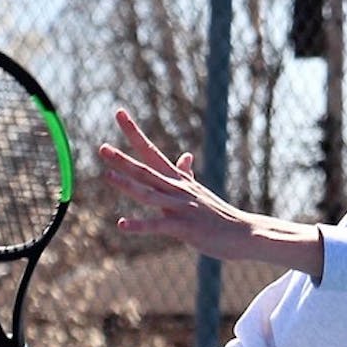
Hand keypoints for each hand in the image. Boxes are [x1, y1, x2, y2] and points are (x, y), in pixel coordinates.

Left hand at [99, 108, 324, 277]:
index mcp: (178, 180)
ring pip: (150, 194)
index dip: (135, 133)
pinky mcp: (185, 228)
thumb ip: (187, 174)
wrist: (245, 233)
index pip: (152, 151)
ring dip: (128, 185)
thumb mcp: (200, 191)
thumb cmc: (220, 215)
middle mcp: (178, 190)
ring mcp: (182, 208)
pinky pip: (159, 225)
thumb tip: (184, 156)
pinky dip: (140, 225)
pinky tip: (121, 225)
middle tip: (101, 147)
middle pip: (146, 170)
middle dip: (123, 159)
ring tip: (107, 176)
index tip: (119, 112)